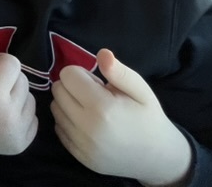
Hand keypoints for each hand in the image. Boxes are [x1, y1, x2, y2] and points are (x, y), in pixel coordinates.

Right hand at [0, 28, 37, 156]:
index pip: (12, 62)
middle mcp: (9, 113)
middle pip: (24, 80)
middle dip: (8, 79)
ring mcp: (17, 131)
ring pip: (31, 98)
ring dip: (16, 96)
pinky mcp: (21, 143)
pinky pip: (33, 117)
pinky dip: (21, 114)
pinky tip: (3, 117)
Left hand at [51, 49, 191, 185]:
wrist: (157, 157)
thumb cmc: (148, 117)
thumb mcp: (141, 90)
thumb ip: (119, 71)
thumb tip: (101, 53)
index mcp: (102, 107)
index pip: (67, 75)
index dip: (81, 74)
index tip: (97, 83)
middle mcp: (87, 127)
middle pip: (58, 90)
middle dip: (72, 86)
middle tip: (93, 95)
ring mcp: (81, 145)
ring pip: (55, 109)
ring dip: (68, 103)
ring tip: (90, 109)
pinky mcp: (78, 156)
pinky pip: (58, 128)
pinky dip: (68, 121)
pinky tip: (87, 123)